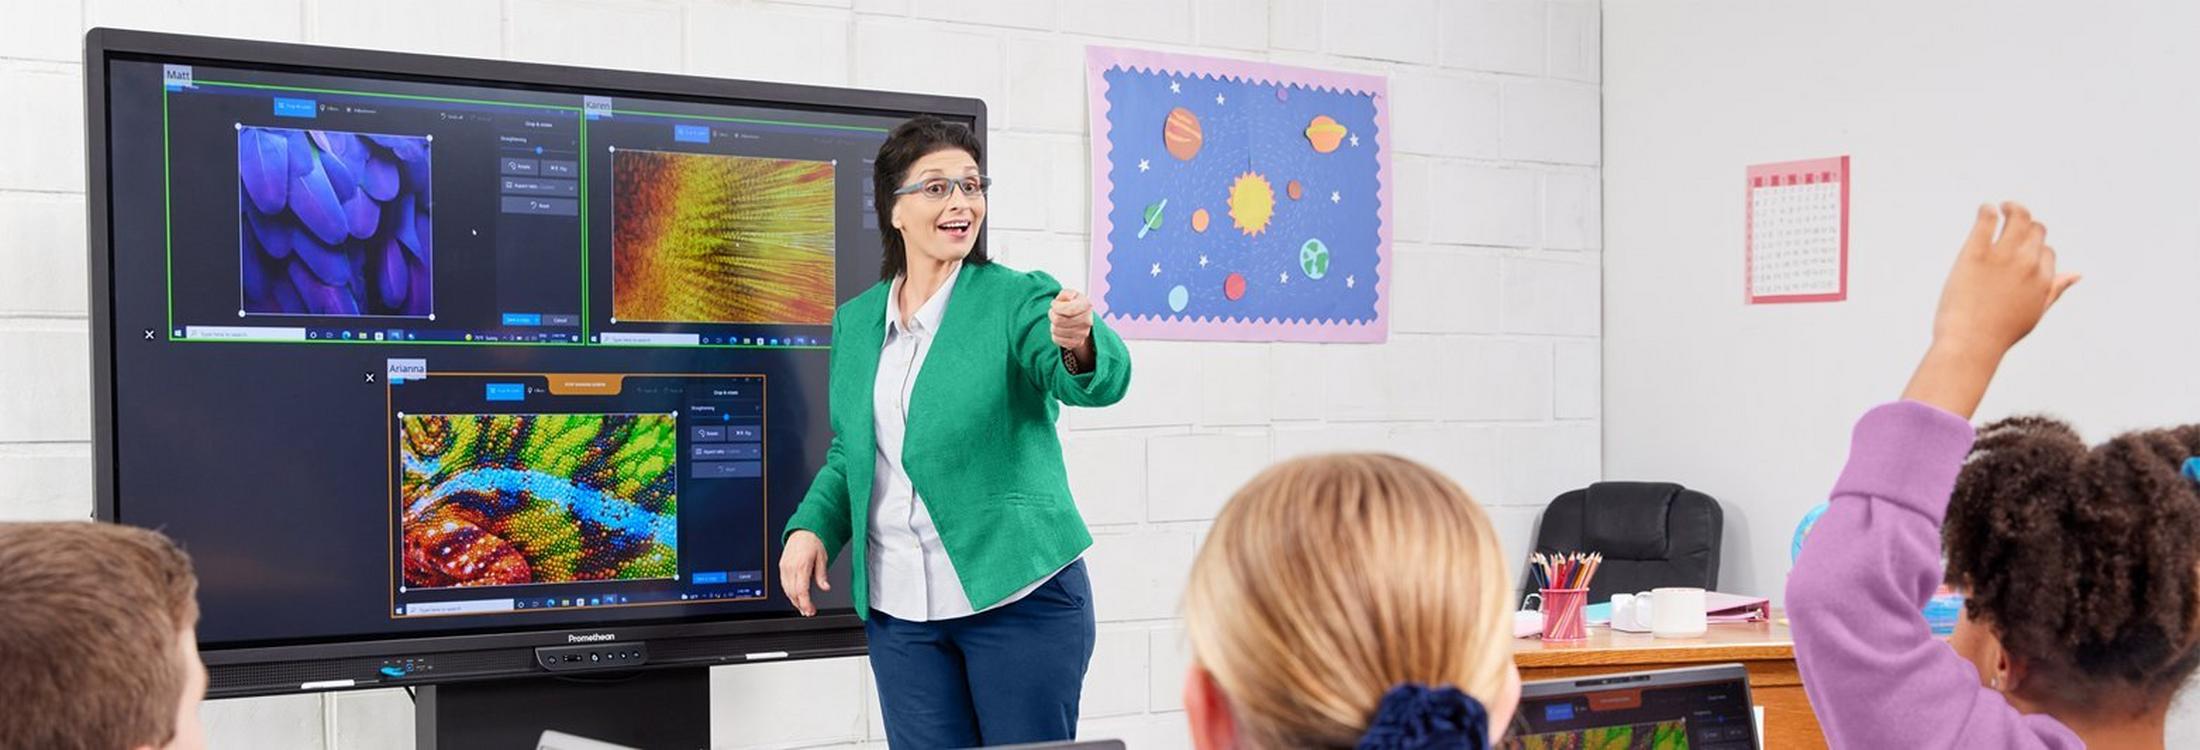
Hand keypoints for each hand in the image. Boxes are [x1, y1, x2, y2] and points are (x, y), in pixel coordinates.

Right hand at [779, 529, 828, 616]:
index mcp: (801, 565)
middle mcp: (790, 567)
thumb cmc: (813, 542)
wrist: (802, 530)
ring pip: (786, 590)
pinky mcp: (781, 567)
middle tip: (809, 612)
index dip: (805, 603)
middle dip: (800, 605)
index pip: (801, 590)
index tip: (810, 611)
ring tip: (803, 607)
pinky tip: (796, 597)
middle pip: (793, 593)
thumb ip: (822, 574)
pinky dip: (789, 593)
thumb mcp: (823, 557)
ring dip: (794, 601)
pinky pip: (784, 584)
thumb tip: (825, 588)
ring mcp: (784, 567)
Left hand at [1049, 289, 1094, 350]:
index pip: (1068, 309)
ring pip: (1056, 330)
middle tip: (1054, 312)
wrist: (1080, 317)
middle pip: (1059, 321)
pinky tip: (1059, 329)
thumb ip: (1066, 293)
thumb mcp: (1069, 294)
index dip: (1056, 307)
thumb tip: (1066, 299)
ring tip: (1057, 320)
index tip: (1054, 303)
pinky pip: (1058, 340)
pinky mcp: (1077, 342)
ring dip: (1053, 324)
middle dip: (1052, 315)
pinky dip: (1055, 334)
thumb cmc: (1072, 304)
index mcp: (1086, 305)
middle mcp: (1087, 320)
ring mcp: (1083, 333)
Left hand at [1902, 202, 2079, 417]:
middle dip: (2026, 225)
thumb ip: (2055, 290)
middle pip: (2035, 230)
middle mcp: (2028, 264)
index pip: (2047, 251)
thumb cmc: (1998, 333)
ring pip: (2018, 217)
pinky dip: (1987, 210)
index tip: (2016, 256)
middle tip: (2010, 221)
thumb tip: (2077, 274)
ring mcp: (2003, 256)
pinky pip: (1987, 219)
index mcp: (2044, 279)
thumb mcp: (2034, 313)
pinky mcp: (1976, 252)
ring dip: (2011, 207)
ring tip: (2000, 207)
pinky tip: (1984, 210)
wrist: (1969, 344)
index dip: (2034, 250)